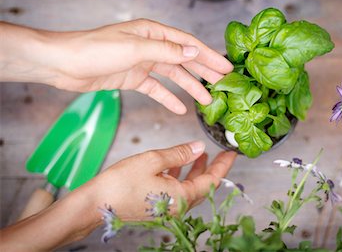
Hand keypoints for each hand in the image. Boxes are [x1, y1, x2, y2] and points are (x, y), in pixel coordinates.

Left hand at [0, 20, 232, 113]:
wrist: (64, 64)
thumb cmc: (94, 50)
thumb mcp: (134, 48)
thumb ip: (165, 51)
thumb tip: (193, 50)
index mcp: (152, 33)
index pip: (188, 43)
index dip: (208, 55)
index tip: (225, 67)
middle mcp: (150, 46)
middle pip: (184, 59)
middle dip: (204, 71)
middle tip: (223, 83)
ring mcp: (142, 63)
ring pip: (173, 76)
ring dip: (190, 87)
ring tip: (207, 100)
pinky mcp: (133, 79)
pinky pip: (156, 89)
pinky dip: (168, 98)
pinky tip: (180, 108)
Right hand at [87, 141, 236, 220]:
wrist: (95, 204)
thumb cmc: (120, 184)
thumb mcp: (153, 160)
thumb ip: (179, 153)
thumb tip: (199, 147)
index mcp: (181, 197)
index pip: (212, 181)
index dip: (223, 166)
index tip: (232, 153)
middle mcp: (177, 206)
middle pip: (203, 186)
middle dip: (212, 168)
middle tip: (220, 153)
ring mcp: (167, 207)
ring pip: (189, 187)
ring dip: (195, 170)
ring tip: (199, 154)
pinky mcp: (157, 205)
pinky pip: (176, 189)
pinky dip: (180, 175)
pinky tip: (176, 163)